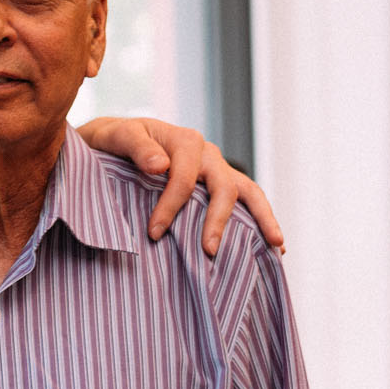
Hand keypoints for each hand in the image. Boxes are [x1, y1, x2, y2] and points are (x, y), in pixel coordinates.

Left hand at [74, 116, 284, 256]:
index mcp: (185, 141)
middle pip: (225, 186)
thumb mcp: (116, 137)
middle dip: (218, 220)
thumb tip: (160, 166)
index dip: (171, 207)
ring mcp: (216, 169)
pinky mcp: (217, 184)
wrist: (114, 142)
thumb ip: (137, 148)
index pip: (184, 178)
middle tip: (209, 251)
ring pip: (248, 191)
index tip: (154, 233)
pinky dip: (260, 219)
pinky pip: (244, 201)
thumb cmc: (113, 141)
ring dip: (263, 217)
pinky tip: (274, 245)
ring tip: (277, 245)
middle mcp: (207, 154)